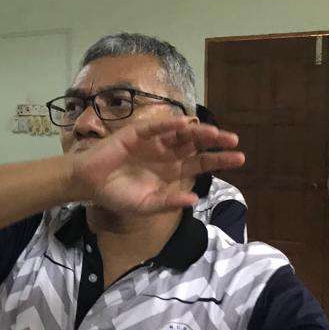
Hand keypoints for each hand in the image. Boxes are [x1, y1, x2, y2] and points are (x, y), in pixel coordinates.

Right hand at [69, 116, 244, 213]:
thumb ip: (168, 203)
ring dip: (198, 131)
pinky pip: (155, 127)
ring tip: (215, 133)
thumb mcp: (145, 206)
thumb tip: (194, 201)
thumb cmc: (116, 195)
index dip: (219, 160)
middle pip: (196, 145)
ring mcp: (153, 142)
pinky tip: (184, 123)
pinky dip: (169, 124)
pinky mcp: (136, 133)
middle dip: (215, 142)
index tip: (240, 158)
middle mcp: (166, 153)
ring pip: (180, 133)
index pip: (200, 163)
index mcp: (171, 171)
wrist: (88, 183)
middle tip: (234, 141)